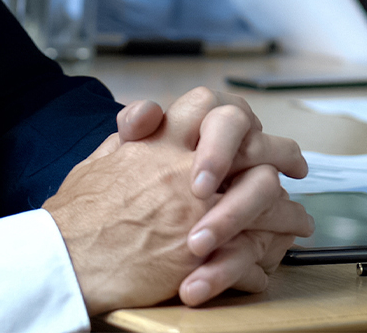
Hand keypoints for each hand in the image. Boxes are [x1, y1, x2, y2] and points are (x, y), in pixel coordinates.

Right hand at [56, 89, 313, 310]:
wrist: (67, 256)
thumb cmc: (75, 215)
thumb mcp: (99, 161)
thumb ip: (128, 143)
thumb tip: (140, 128)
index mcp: (160, 142)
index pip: (211, 108)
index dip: (236, 119)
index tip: (252, 131)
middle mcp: (186, 168)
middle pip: (252, 145)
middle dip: (279, 152)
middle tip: (294, 163)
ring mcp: (199, 208)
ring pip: (265, 192)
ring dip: (285, 206)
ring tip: (298, 217)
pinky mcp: (203, 250)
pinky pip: (253, 246)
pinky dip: (265, 256)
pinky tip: (273, 259)